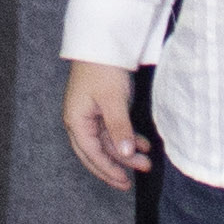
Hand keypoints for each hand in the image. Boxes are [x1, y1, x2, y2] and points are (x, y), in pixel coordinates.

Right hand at [63, 59, 151, 190]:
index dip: (107, 170)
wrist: (103, 41)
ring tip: (147, 161)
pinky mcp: (102, 107)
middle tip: (136, 177)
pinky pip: (113, 129)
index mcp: (76, 120)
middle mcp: (80, 120)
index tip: (124, 182)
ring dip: (127, 151)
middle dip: (118, 165)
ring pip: (108, 141)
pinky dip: (128, 137)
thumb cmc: (103, 69)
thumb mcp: (113, 101)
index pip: (91, 153)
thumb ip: (119, 129)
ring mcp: (91, 114)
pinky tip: (143, 144)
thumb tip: (125, 154)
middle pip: (97, 151)